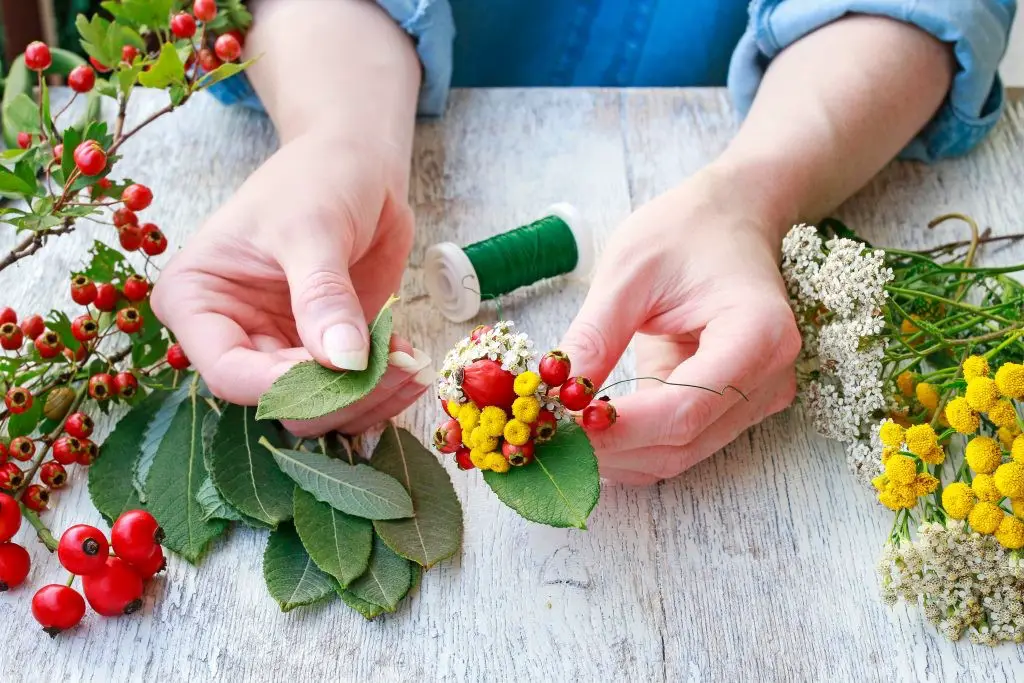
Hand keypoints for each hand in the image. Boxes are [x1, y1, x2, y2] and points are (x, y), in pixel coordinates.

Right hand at [151, 131, 432, 435]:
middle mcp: (233, 335)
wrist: (354, 163)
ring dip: (369, 400)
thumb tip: (344, 362)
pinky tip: (410, 358)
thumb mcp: (312, 228)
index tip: (347, 369)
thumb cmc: (316, 178)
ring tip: (412, 366)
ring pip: (318, 409)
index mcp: (198, 302)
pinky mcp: (325, 353)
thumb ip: (322, 295)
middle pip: (278, 401)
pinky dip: (383, 388)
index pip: (231, 373)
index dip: (288, 384)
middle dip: (340, 396)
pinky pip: (350, 394)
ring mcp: (280, 347)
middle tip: (398, 369)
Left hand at [559, 168, 800, 484]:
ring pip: (678, 454)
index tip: (561, 427)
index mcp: (758, 333)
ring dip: (616, 454)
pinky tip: (586, 432)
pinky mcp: (733, 407)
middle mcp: (769, 377)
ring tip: (558, 435)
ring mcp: (756, 398)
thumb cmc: (685, 231)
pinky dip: (630, 445)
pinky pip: (677, 442)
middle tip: (545, 437)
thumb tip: (555, 394)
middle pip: (683, 441)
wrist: (730, 219)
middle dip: (610, 448)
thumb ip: (595, 336)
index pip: (685, 406)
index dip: (620, 428)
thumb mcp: (627, 271)